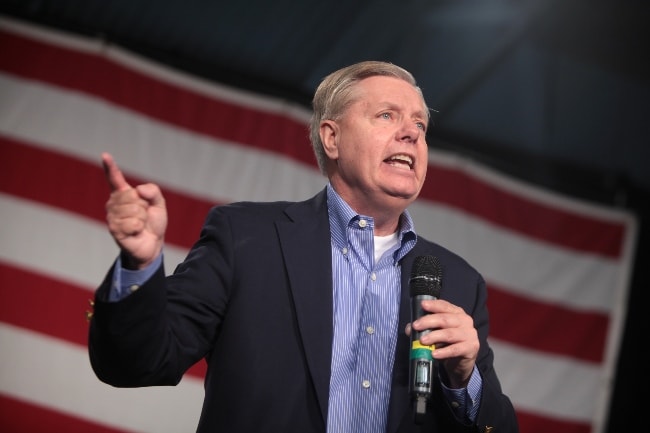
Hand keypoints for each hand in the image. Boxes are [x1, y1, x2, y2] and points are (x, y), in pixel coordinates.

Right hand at [102, 152, 166, 268]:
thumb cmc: (153, 222)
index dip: (110, 167)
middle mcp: (114, 203)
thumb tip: (138, 190)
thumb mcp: (159, 204)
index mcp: (124, 194)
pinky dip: (139, 228)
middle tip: (143, 215)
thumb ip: (153, 191)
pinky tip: (136, 232)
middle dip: (143, 206)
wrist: (153, 243)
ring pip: (133, 210)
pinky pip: (133, 223)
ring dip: (142, 218)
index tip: (105, 155)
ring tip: (140, 224)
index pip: (115, 178)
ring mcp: (112, 216)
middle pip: (131, 195)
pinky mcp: (114, 229)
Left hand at [406, 299, 478, 388]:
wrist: (461, 362)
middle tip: (416, 326)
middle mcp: (465, 321)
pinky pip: (455, 349)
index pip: (445, 306)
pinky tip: (434, 354)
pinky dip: (443, 352)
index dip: (433, 305)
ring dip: (434, 336)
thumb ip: (424, 328)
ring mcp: (470, 334)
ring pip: (449, 334)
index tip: (422, 305)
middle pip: (445, 319)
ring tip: (422, 341)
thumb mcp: (436, 332)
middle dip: (428, 321)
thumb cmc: (447, 343)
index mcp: (457, 313)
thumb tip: (410, 329)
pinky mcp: (471, 348)